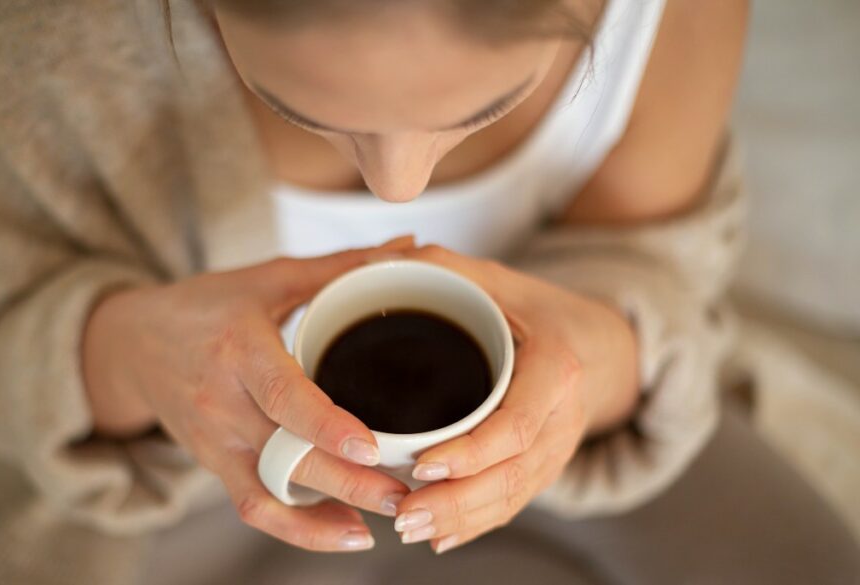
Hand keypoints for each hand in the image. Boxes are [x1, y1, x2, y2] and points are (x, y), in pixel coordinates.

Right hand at [81, 236, 416, 550]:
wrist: (133, 345)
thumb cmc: (206, 307)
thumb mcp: (267, 278)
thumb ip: (339, 267)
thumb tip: (407, 247)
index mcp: (240, 348)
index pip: (282, 394)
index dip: (325, 426)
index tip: (370, 447)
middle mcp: (223, 401)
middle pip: (285, 455)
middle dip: (348, 483)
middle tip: (405, 494)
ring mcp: (216, 441)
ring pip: (271, 493)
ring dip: (327, 517)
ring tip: (382, 521)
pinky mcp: (214, 466)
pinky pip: (255, 508)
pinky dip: (300, 529)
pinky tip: (346, 533)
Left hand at [390, 245, 638, 553]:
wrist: (593, 340)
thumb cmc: (533, 307)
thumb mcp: (494, 277)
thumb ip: (440, 266)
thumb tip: (377, 260)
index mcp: (557, 366)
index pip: (516, 424)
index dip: (472, 452)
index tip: (423, 466)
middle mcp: (564, 415)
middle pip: (513, 473)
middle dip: (457, 501)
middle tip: (403, 514)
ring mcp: (558, 446)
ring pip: (513, 496)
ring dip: (462, 520)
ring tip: (409, 530)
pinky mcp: (545, 465)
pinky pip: (515, 502)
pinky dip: (478, 525)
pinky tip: (441, 539)